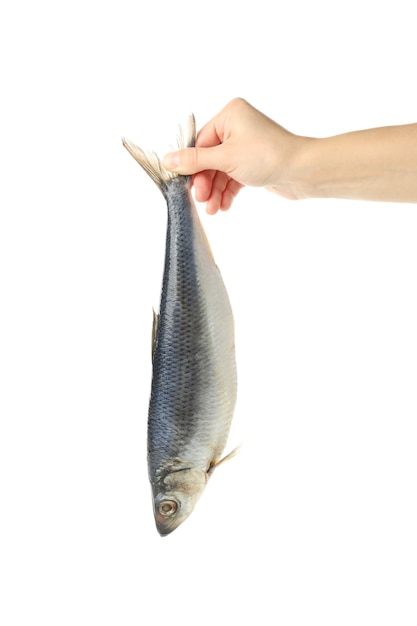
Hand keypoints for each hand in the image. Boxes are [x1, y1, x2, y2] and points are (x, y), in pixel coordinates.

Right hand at [163, 98, 304, 213]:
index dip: (193, 167)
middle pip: (209, 158)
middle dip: (205, 183)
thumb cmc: (268, 156)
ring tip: (213, 210)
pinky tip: (224, 206)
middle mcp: (238, 127)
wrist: (302, 171)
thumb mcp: (225, 158)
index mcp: (230, 115)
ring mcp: (246, 146)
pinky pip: (233, 177)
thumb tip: (168, 161)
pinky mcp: (254, 163)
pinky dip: (228, 192)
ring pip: (221, 171)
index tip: (186, 186)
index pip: (200, 142)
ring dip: (215, 191)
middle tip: (202, 200)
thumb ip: (195, 161)